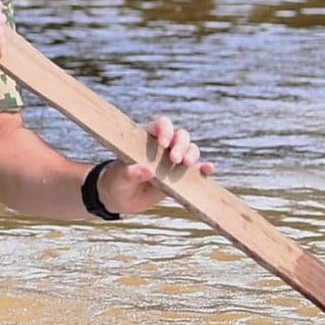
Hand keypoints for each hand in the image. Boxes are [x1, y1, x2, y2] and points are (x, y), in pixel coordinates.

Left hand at [98, 115, 213, 215]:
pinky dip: (204, 169)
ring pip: (190, 150)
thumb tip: (149, 170)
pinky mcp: (180, 177)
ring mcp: (172, 162)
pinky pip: (196, 171)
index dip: (166, 130)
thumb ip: (131, 173)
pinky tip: (208, 169)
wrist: (120, 198)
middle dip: (181, 145)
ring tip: (186, 164)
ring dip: (192, 154)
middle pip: (180, 136)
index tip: (163, 144)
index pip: (162, 125)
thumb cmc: (117, 181)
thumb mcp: (119, 178)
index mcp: (147, 140)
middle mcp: (163, 148)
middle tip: (174, 159)